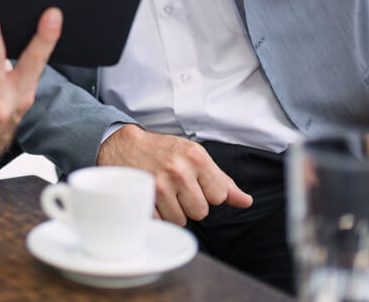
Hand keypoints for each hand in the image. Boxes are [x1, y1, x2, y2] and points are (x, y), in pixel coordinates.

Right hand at [96, 125, 252, 223]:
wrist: (123, 145)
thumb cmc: (161, 151)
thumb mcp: (194, 157)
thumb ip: (221, 180)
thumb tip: (245, 201)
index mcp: (197, 157)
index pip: (219, 196)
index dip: (207, 193)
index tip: (194, 182)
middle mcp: (179, 170)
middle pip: (200, 212)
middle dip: (189, 203)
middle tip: (176, 188)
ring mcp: (159, 185)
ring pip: (180, 221)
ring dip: (172, 211)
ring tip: (163, 193)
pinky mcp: (143, 198)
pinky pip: (161, 222)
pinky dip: (157, 215)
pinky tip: (152, 200)